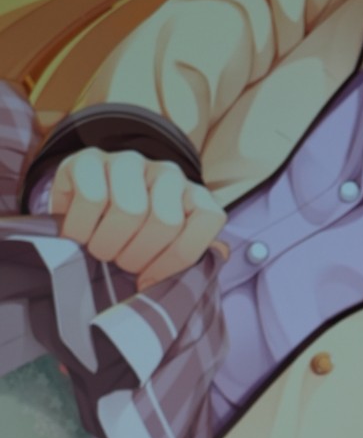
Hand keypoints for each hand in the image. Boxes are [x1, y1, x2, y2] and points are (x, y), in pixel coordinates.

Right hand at [50, 148, 226, 290]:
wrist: (81, 221)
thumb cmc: (129, 246)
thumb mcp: (161, 260)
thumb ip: (182, 269)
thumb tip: (191, 277)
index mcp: (196, 198)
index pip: (208, 220)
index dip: (176, 260)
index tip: (150, 278)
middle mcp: (168, 174)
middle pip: (165, 221)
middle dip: (137, 256)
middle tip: (120, 262)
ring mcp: (130, 162)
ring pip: (129, 208)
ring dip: (107, 244)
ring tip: (99, 250)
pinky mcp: (89, 159)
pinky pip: (91, 196)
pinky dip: (80, 228)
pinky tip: (79, 233)